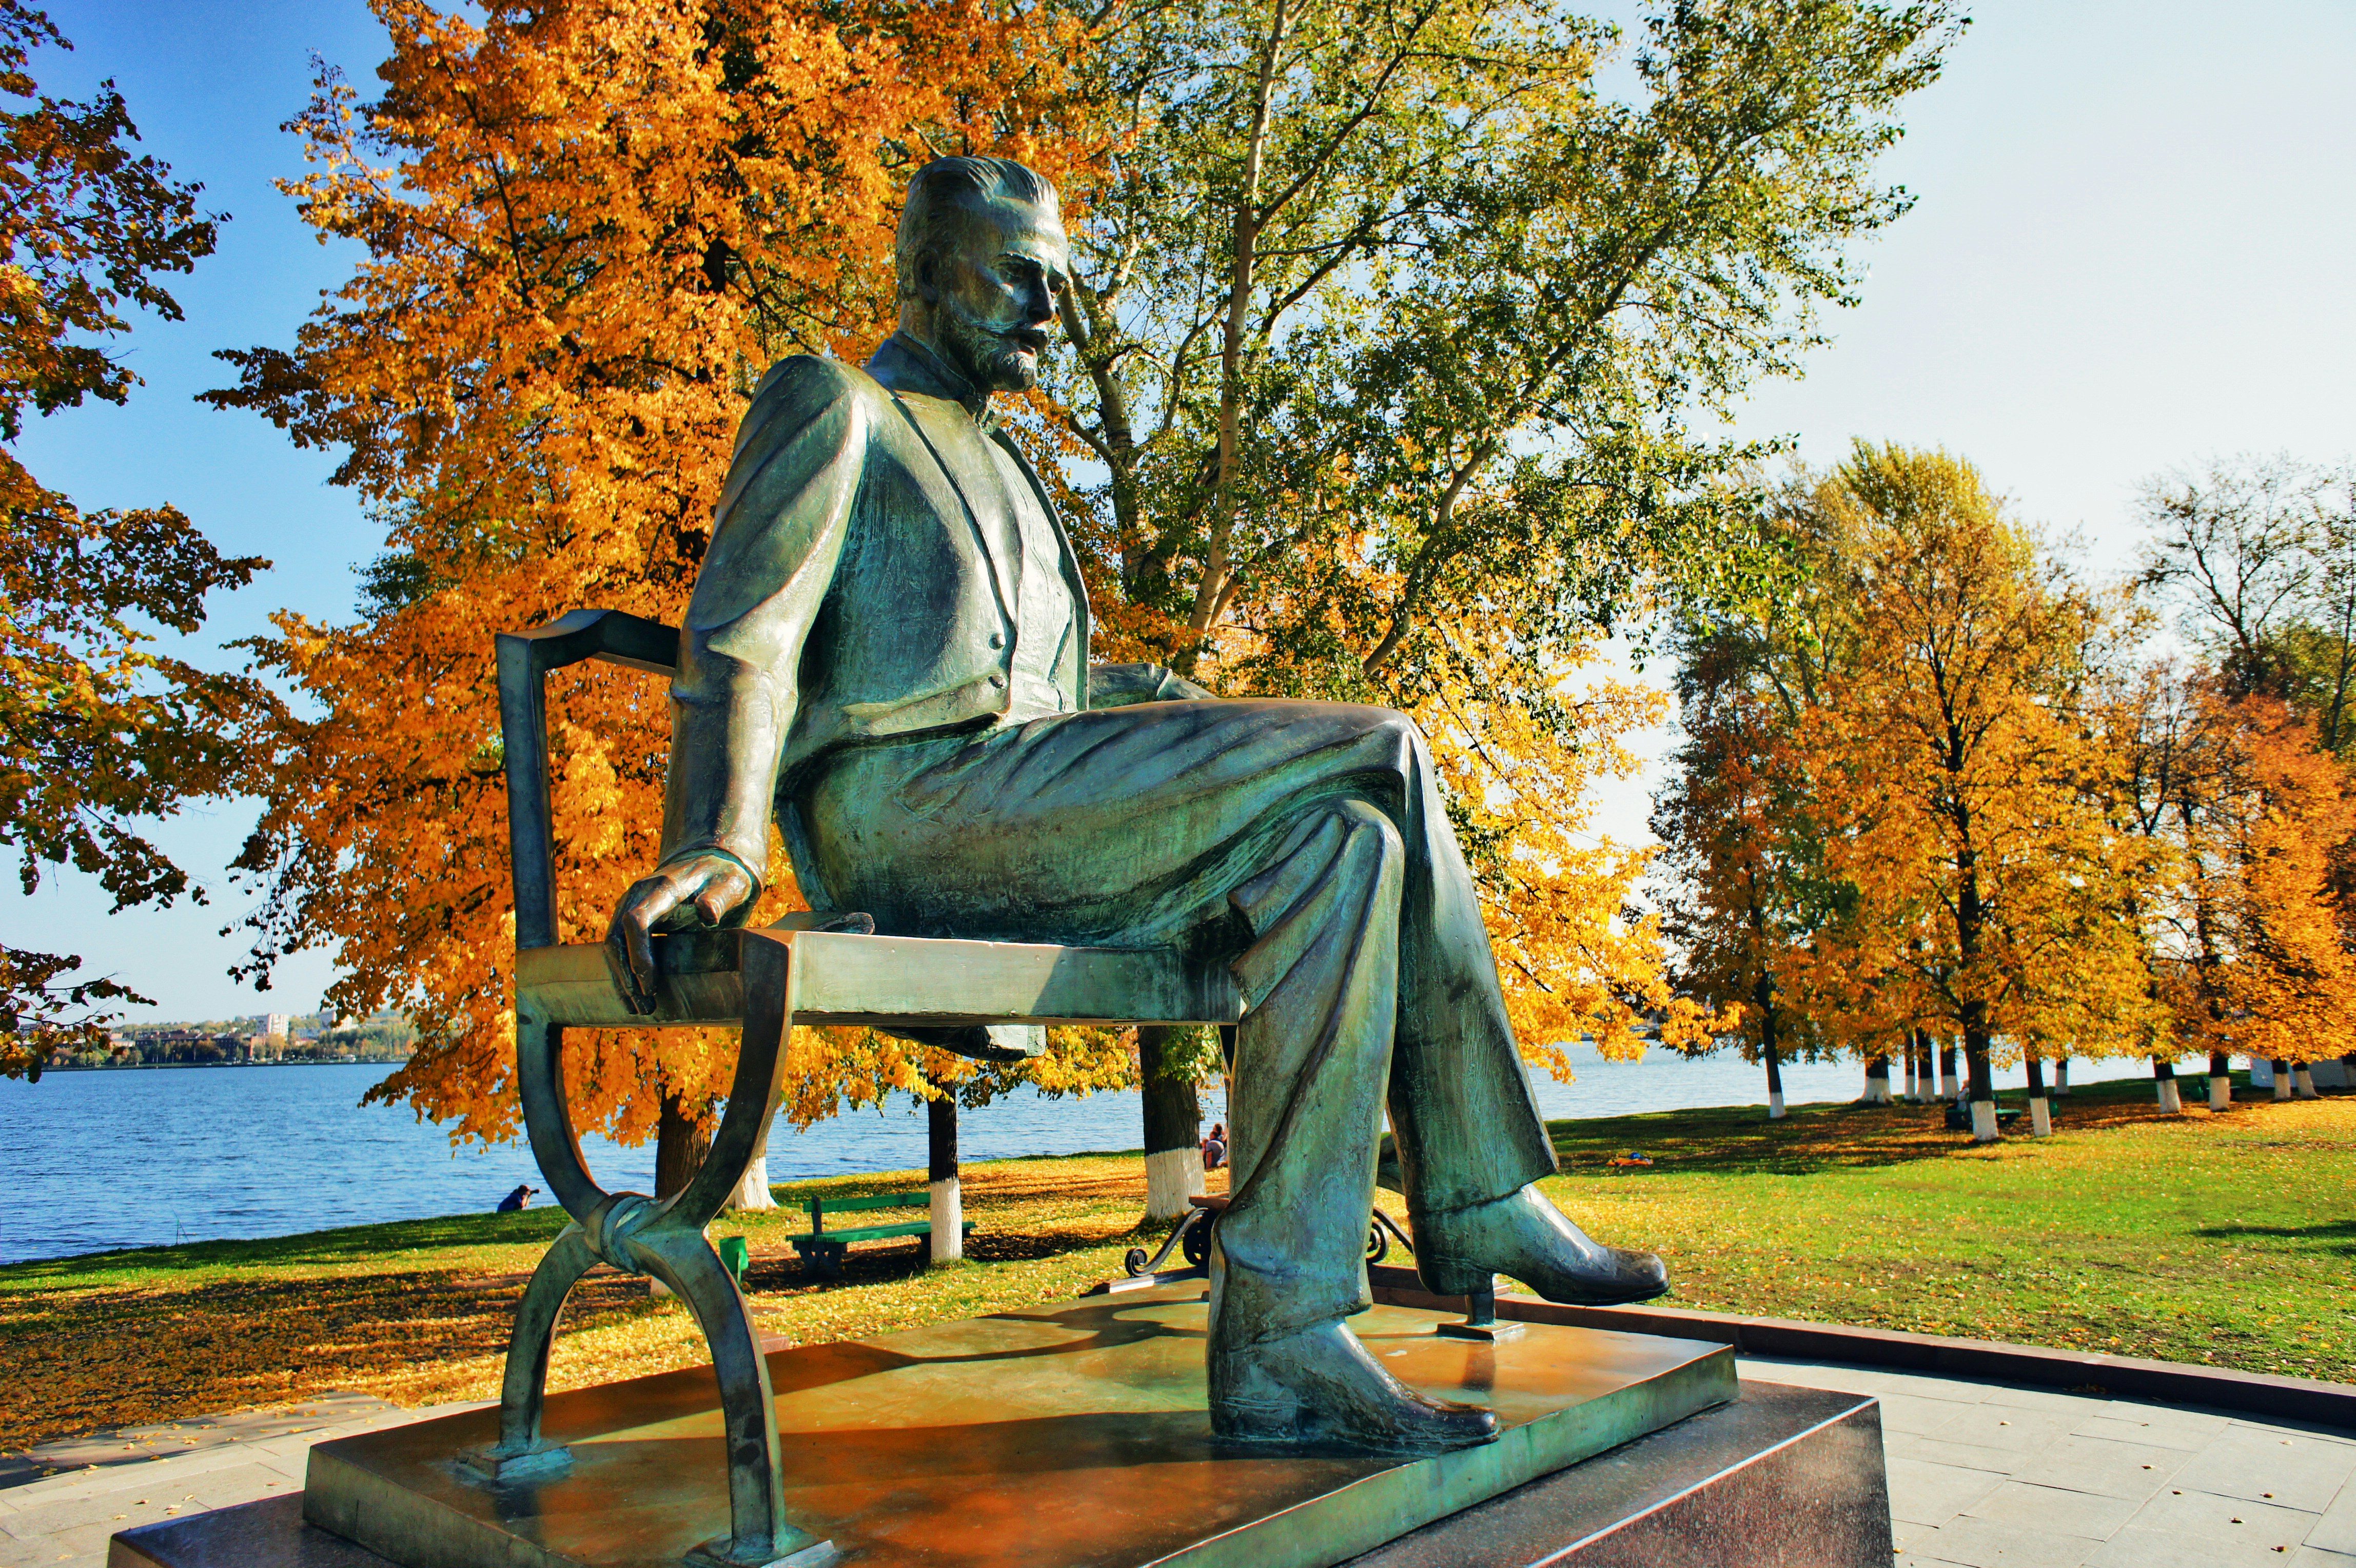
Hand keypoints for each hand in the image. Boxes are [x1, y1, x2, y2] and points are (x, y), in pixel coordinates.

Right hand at [604, 853, 755, 1014]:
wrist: (712, 861)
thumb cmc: (724, 877)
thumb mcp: (729, 884)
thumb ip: (718, 898)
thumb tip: (708, 915)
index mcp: (663, 887)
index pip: (636, 920)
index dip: (638, 955)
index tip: (649, 984)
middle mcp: (638, 895)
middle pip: (617, 937)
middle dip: (626, 975)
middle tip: (645, 1006)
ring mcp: (630, 905)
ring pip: (613, 946)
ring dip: (622, 979)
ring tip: (639, 1010)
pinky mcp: (631, 917)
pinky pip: (619, 947)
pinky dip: (623, 973)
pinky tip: (633, 997)